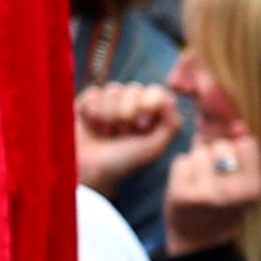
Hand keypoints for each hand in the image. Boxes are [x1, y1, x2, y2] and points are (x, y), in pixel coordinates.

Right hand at [74, 82, 181, 196]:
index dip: (149, 104)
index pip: (157, 92)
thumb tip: (169, 100)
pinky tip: (93, 127)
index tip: (142, 126)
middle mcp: (133, 105)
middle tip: (122, 134)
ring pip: (113, 89)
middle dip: (126, 113)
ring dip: (109, 115)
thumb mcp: (154, 148)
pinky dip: (93, 111)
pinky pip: (94, 93)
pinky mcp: (88, 103)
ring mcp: (110, 103)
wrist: (90, 171)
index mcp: (152, 115)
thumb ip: (171, 124)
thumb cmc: (124, 162)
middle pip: (134, 89)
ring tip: (107, 134)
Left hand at [162, 120, 260, 244]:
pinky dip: (181, 169)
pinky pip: (181, 161)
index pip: (247, 144)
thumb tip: (235, 124)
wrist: (199, 239)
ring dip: (196, 161)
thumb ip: (240, 151)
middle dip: (214, 154)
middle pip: (221, 145)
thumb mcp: (241, 181)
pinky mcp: (181, 195)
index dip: (236, 147)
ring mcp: (207, 194)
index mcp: (254, 189)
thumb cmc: (222, 203)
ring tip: (200, 181)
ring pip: (199, 151)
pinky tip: (186, 186)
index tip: (231, 162)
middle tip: (213, 177)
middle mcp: (233, 193)